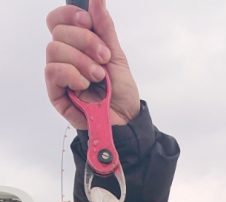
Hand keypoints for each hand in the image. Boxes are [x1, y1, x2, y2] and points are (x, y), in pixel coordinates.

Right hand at [45, 0, 139, 128]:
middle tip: (104, 58)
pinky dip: (72, 74)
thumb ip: (104, 27)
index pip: (58, 20)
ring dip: (81, 60)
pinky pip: (53, 72)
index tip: (89, 22)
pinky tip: (85, 84)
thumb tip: (96, 0)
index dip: (70, 15)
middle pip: (58, 32)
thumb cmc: (120, 91)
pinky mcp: (56, 94)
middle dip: (85, 41)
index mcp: (76, 45)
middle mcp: (64, 58)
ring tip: (98, 76)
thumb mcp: (115, 54)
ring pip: (54, 50)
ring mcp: (59, 75)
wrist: (126, 119)